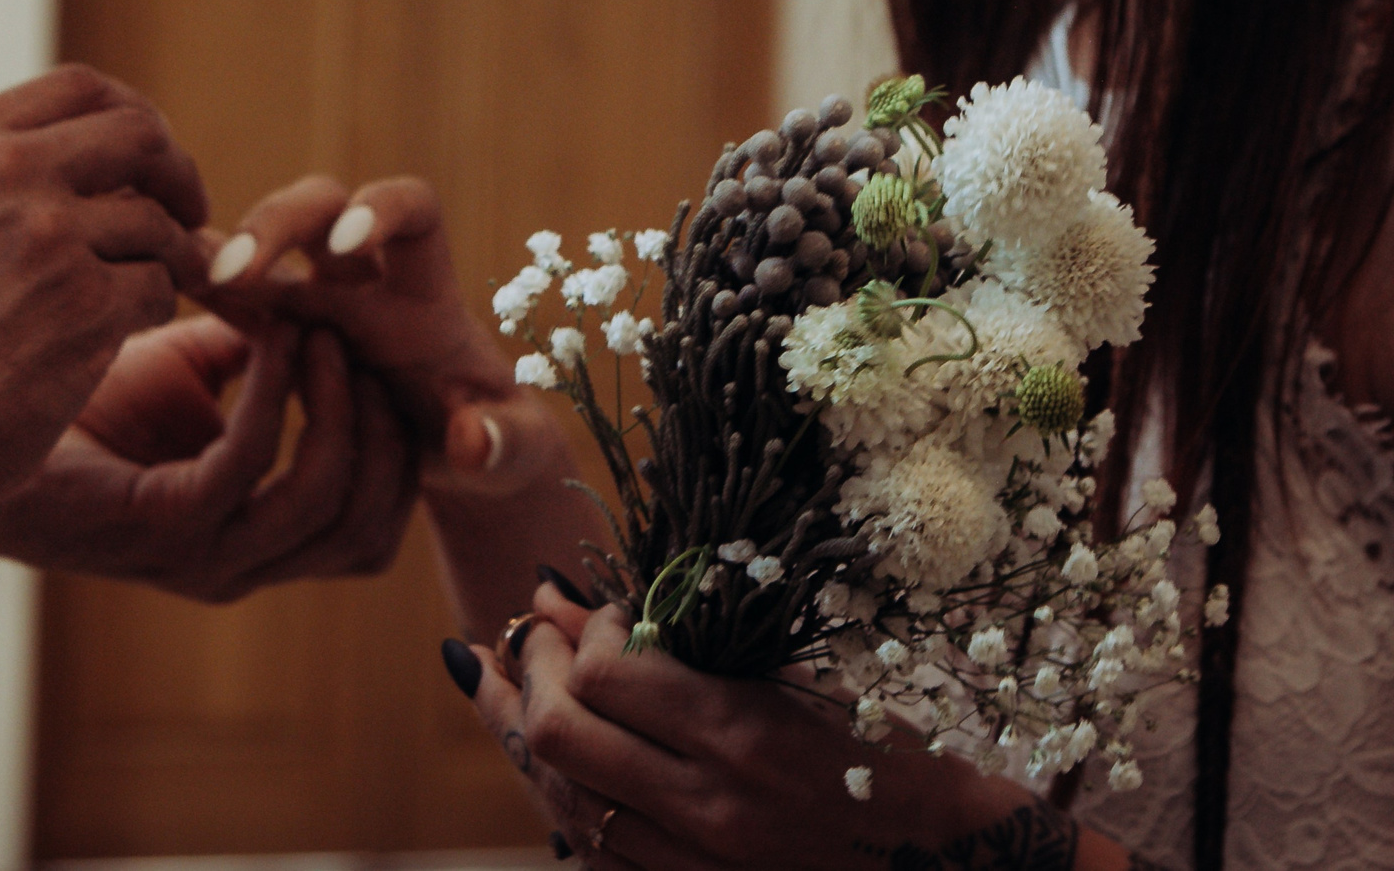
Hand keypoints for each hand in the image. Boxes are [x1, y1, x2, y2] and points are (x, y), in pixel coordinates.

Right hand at [0, 66, 209, 525]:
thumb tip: (133, 153)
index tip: (147, 162)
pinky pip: (158, 287)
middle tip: (188, 213)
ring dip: (167, 258)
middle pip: (139, 133)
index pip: (81, 87)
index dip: (134, 119)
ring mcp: (43, 235)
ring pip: (157, 220)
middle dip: (178, 174)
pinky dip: (149, 312)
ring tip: (140, 293)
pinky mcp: (83, 304)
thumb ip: (7, 175)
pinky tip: (113, 338)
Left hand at [0, 314, 417, 599]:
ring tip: (327, 330)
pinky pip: (251, 464)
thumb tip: (304, 293)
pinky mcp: (159, 528)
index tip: (384, 354)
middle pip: (367, 528)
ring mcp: (200, 556)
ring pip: (324, 501)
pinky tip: (270, 332)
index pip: (369, 526)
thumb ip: (247, 344)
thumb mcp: (179, 364)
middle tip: (372, 340)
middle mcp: (236, 564)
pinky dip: (275, 393)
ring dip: (340, 409)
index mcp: (250, 539)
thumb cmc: (62, 394)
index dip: (396, 447)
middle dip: (386, 431)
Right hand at [203, 175, 551, 494]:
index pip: (413, 208)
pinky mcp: (277, 334)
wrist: (455, 458)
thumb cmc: (497, 445)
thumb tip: (472, 439)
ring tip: (191, 277)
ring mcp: (314, 302)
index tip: (349, 243)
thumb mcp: (513, 453)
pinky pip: (231, 300)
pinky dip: (200, 288)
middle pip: (320, 208)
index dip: (381, 209)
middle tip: (237, 266)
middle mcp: (367, 281)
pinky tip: (156, 285)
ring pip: (264, 247)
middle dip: (280, 224)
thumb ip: (505, 444)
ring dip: (228, 256)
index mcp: (427, 295)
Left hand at [458, 587, 1063, 870]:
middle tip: (532, 638)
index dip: (585, 632)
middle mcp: (709, 807)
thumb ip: (678, 646)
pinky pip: (587, 848)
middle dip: (530, 674)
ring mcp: (693, 864)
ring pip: (559, 798)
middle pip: (558, 736)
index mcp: (743, 736)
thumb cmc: (879, 754)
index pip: (606, 674)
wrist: (945, 864)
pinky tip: (544, 756)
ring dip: (519, 731)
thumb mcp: (789, 680)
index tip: (604, 614)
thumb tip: (565, 603)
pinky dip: (558, 794)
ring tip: (502, 680)